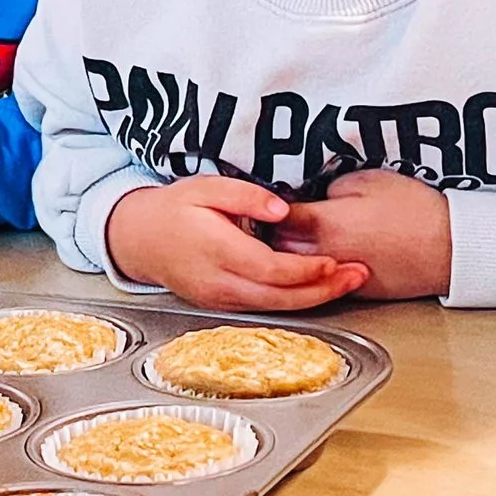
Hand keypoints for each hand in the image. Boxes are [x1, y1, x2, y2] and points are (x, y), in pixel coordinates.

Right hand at [105, 176, 371, 311]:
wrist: (138, 239)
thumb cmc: (174, 209)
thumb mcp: (204, 187)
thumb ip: (245, 197)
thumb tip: (282, 209)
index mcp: (216, 250)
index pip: (269, 269)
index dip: (305, 269)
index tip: (334, 260)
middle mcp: (219, 283)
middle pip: (280, 297)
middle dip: (324, 290)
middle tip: (358, 275)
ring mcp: (220, 299)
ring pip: (276, 308)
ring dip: (315, 298)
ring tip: (349, 282)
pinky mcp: (222, 306)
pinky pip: (264, 308)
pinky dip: (295, 301)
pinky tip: (317, 288)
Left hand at [272, 170, 451, 299]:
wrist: (449, 248)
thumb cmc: (414, 210)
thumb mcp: (368, 179)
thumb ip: (331, 186)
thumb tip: (314, 197)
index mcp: (325, 223)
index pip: (275, 218)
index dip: (266, 207)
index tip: (264, 199)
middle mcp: (325, 256)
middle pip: (276, 248)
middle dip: (270, 233)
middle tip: (269, 218)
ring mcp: (339, 278)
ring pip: (294, 271)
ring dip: (288, 255)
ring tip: (290, 237)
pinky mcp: (355, 292)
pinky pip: (320, 282)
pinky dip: (313, 270)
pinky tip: (319, 254)